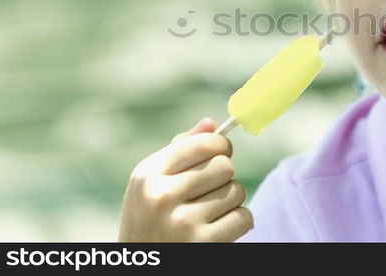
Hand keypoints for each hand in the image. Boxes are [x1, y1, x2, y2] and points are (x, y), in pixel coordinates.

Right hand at [118, 118, 252, 241]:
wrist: (142, 269)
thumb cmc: (150, 220)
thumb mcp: (152, 184)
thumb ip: (180, 151)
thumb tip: (211, 123)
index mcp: (148, 174)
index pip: (204, 143)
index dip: (222, 145)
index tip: (221, 153)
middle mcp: (161, 196)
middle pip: (224, 165)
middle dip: (225, 176)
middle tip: (212, 189)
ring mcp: (181, 222)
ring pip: (236, 191)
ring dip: (232, 200)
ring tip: (211, 212)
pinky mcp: (202, 244)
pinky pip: (243, 218)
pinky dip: (239, 222)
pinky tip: (221, 229)